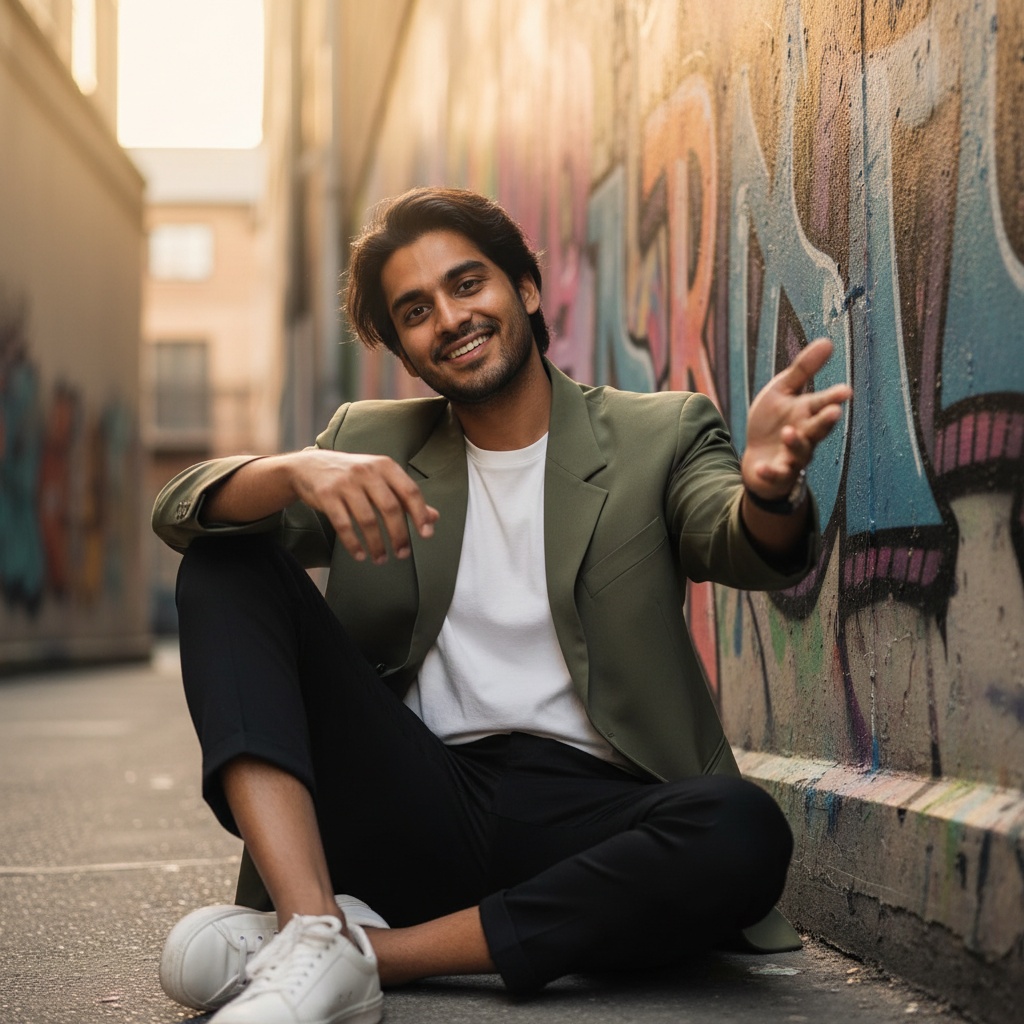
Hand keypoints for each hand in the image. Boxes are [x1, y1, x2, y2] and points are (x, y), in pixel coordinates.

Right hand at [288, 449, 438, 563]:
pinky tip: (360, 555)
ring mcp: (345, 482)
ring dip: (376, 545)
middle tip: (403, 554)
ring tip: (381, 559)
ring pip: (367, 520)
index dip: (420, 514)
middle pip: (390, 508)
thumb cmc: (352, 476)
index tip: (426, 534)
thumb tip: (434, 517)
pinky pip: (343, 525)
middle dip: (399, 535)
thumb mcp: (381, 479)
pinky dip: (353, 544)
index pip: (409, 491)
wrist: (309, 467)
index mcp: (385, 466)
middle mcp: (367, 471)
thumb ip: (406, 498)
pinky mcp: (327, 495)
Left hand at [742, 338, 850, 499]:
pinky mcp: (777, 474)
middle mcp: (805, 435)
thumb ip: (803, 370)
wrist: (757, 456)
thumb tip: (828, 341)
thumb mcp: (783, 391)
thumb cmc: (773, 422)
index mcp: (807, 413)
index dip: (833, 397)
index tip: (845, 391)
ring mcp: (792, 457)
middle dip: (825, 421)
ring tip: (788, 432)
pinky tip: (761, 468)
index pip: (823, 404)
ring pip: (799, 453)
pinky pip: (775, 475)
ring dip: (796, 443)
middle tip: (833, 412)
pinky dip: (769, 473)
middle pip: (818, 429)